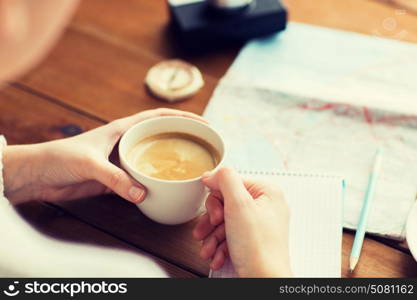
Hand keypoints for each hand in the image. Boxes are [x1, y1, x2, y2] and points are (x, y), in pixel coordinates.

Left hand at [3, 108, 206, 203]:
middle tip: (204, 147)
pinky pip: (141, 179)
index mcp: (122, 129)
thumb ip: (115, 178)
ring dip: (170, 162)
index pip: (158, 117)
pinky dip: (154, 182)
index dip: (182, 117)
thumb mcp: (89, 164)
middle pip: (160, 136)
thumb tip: (142, 194)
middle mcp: (125, 142)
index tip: (203, 123)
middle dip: (182, 138)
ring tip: (191, 169)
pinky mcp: (116, 178)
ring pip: (153, 158)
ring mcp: (122, 160)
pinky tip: (165, 189)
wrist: (39, 175)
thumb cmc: (60, 158)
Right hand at [193, 167, 291, 277]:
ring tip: (208, 248)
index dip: (217, 198)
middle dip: (212, 221)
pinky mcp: (253, 240)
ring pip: (225, 222)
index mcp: (267, 192)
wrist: (264, 281)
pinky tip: (216, 256)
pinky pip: (230, 236)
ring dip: (212, 237)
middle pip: (226, 203)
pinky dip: (220, 247)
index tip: (214, 213)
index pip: (232, 182)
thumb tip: (212, 173)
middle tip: (209, 230)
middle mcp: (265, 206)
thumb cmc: (259, 248)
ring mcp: (259, 224)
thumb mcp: (239, 205)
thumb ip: (226, 180)